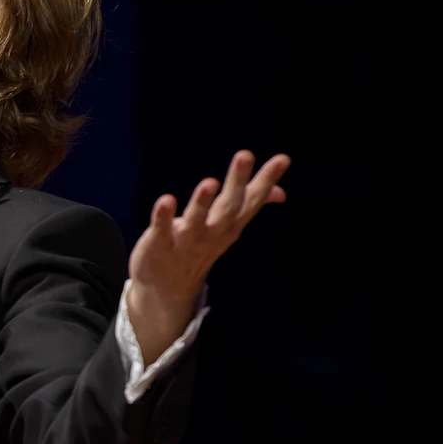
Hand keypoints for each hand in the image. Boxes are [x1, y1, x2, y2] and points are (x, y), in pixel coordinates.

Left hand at [126, 150, 290, 363]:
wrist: (166, 288)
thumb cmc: (198, 247)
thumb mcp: (227, 227)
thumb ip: (250, 205)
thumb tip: (279, 191)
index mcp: (229, 224)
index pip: (251, 200)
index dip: (266, 180)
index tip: (282, 159)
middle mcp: (212, 232)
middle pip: (228, 206)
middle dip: (237, 181)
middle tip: (245, 155)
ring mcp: (186, 240)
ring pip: (197, 220)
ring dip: (202, 202)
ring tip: (210, 182)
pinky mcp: (160, 244)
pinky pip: (161, 229)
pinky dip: (162, 216)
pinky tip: (165, 200)